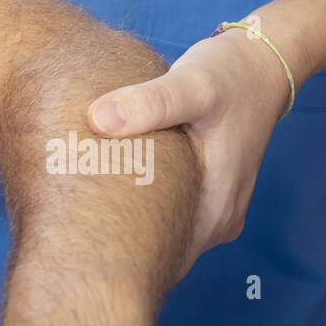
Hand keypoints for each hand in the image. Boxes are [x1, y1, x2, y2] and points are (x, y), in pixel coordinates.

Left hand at [84, 25, 291, 268]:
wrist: (261, 65)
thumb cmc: (228, 76)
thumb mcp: (190, 85)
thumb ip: (149, 103)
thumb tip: (98, 119)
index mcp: (216, 208)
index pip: (161, 260)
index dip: (117, 258)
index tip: (73, 241)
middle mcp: (217, 219)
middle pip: (158, 252)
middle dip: (114, 244)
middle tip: (64, 222)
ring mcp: (212, 208)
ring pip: (162, 233)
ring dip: (126, 223)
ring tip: (76, 205)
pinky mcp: (203, 192)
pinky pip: (167, 212)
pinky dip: (140, 204)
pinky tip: (106, 185)